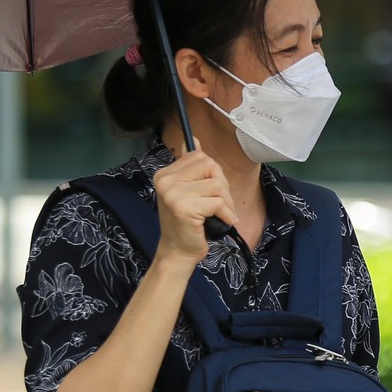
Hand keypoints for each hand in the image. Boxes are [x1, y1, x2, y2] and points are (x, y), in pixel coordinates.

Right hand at [152, 150, 233, 267]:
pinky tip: (222, 221)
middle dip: (222, 184)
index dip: (213, 173)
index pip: (199, 156)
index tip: (211, 190)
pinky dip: (226, 213)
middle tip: (220, 204)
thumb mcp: (186, 191)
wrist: (177, 252)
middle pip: (210, 165)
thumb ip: (191, 167)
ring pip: (216, 184)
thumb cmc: (186, 224)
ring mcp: (173, 194)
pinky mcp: (185, 208)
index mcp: (164, 174)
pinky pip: (218, 202)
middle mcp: (166, 181)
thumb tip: (194, 139)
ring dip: (226, 201)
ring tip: (220, 214)